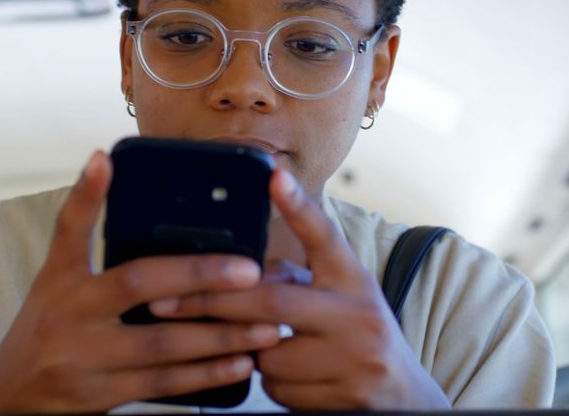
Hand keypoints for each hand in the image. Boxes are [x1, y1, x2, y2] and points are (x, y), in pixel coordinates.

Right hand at [0, 152, 281, 413]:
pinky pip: (163, 384)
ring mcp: (82, 359)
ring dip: (219, 334)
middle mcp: (67, 314)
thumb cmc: (48, 332)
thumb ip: (94, 253)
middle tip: (251, 270)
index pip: (68, 229)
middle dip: (199, 274)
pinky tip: (241, 363)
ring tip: (267, 325)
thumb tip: (138, 200)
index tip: (105, 158)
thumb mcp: (57, 288)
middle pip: (137, 283)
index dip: (86, 193)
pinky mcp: (99, 397)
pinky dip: (206, 375)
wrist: (9, 403)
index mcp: (58, 280)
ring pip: (161, 342)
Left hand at [150, 170, 450, 409]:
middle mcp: (357, 314)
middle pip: (272, 301)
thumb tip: (235, 266)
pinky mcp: (339, 398)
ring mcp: (351, 359)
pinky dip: (267, 381)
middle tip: (165, 301)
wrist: (402, 397)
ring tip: (255, 343)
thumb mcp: (339, 296)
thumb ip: (296, 279)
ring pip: (266, 352)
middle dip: (212, 301)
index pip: (326, 236)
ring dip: (245, 349)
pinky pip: (276, 388)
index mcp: (354, 280)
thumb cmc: (357, 334)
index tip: (272, 175)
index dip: (298, 205)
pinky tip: (288, 376)